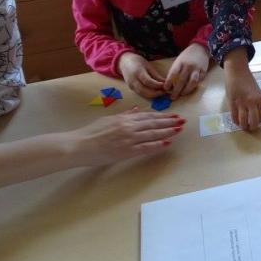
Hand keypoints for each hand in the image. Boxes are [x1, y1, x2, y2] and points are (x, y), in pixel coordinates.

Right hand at [65, 107, 183, 166]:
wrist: (78, 145)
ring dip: (168, 132)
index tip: (173, 115)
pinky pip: (145, 147)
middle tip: (182, 121)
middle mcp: (129, 127)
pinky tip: (167, 143)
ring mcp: (128, 139)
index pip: (148, 116)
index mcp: (124, 118)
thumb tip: (137, 109)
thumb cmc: (90, 133)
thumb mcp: (108, 119)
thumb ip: (124, 115)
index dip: (163, 116)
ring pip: (153, 134)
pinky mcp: (126, 151)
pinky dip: (157, 145)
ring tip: (179, 130)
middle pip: (154, 123)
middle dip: (170, 122)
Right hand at [118, 52, 165, 98]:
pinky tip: (155, 93)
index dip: (157, 85)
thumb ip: (156, 75)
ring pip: (142, 94)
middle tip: (165, 91)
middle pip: (144, 91)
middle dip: (156, 93)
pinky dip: (148, 95)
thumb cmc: (138, 62)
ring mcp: (131, 86)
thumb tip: (166, 83)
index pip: (147, 81)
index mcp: (137, 72)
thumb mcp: (148, 66)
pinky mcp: (131, 89)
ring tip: (161, 92)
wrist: (124, 62)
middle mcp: (133, 80)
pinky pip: (140, 94)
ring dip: (153, 95)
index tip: (165, 85)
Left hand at [165, 43, 209, 98]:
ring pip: (192, 82)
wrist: (199, 48)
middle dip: (176, 90)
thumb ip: (175, 71)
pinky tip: (190, 89)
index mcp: (180, 62)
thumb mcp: (178, 61)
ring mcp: (197, 69)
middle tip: (173, 97)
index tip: (165, 89)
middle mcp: (188, 66)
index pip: (173, 74)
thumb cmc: (186, 56)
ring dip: (187, 90)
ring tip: (182, 94)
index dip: (169, 82)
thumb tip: (170, 84)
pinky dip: (194, 86)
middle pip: (182, 80)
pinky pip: (199, 81)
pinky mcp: (204, 71)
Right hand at [223, 48, 260, 131]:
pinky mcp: (232, 102)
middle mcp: (253, 102)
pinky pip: (234, 116)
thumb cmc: (247, 80)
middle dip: (252, 127)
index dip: (258, 122)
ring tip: (243, 126)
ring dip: (243, 126)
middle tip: (249, 128)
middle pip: (254, 121)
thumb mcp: (257, 91)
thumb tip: (256, 114)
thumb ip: (257, 102)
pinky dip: (235, 121)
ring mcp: (242, 102)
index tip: (255, 123)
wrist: (237, 71)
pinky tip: (236, 121)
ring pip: (243, 120)